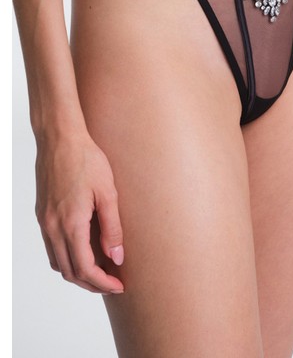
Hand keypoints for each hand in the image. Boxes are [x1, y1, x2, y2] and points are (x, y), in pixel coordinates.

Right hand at [34, 131, 124, 293]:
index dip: (102, 282)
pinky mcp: (42, 214)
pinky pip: (52, 247)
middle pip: (69, 271)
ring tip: (101, 270)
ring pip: (58, 262)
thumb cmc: (87, 159)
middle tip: (113, 282)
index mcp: (70, 223)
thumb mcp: (108, 192)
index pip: (84, 269)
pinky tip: (83, 251)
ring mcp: (44, 221)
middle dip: (91, 283)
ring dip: (78, 272)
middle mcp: (53, 227)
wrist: (60, 138)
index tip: (119, 285)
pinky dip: (67, 258)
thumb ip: (112, 227)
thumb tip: (117, 257)